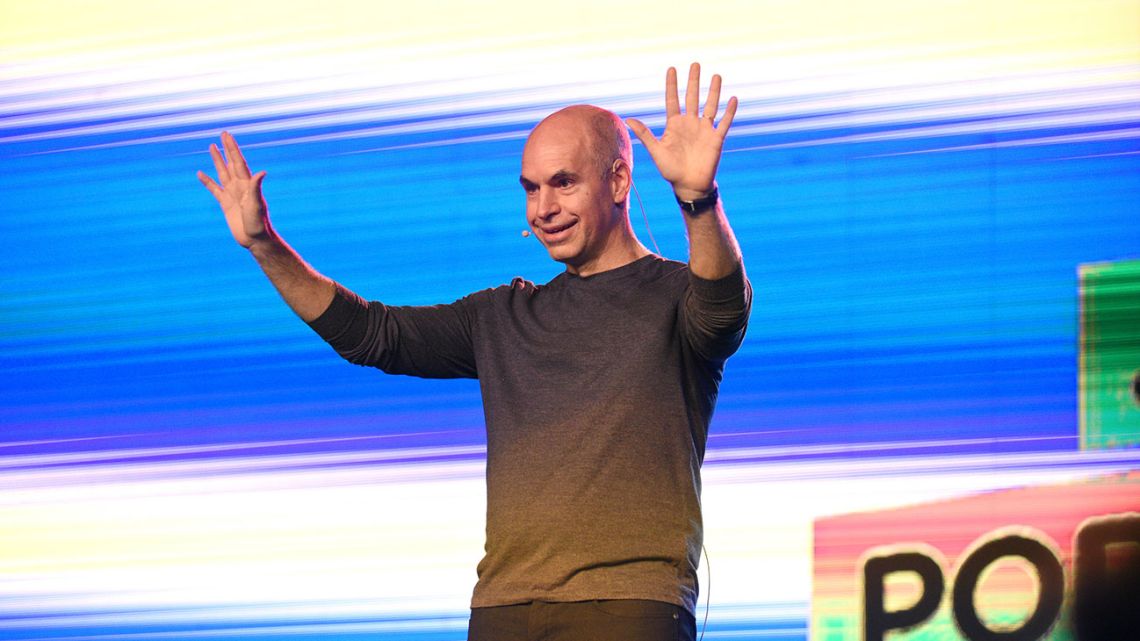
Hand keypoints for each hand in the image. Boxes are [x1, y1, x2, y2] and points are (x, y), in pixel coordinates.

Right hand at [197, 131, 270, 247]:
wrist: (255, 239)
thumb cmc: (258, 223)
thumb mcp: (257, 204)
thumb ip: (256, 187)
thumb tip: (262, 171)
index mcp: (247, 184)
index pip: (238, 161)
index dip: (232, 148)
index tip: (227, 135)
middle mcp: (240, 186)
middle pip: (230, 163)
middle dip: (227, 148)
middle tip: (223, 134)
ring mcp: (232, 194)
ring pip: (222, 172)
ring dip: (217, 160)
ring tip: (212, 147)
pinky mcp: (225, 204)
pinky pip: (214, 189)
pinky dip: (207, 181)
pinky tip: (200, 173)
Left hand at [626, 63, 737, 201]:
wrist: (688, 185)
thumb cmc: (670, 170)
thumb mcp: (656, 151)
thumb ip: (645, 134)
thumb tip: (628, 119)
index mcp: (674, 125)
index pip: (673, 100)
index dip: (672, 85)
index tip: (672, 69)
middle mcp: (690, 124)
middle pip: (692, 98)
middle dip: (693, 81)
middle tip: (695, 64)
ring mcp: (704, 130)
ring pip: (710, 106)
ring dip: (713, 91)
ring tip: (716, 76)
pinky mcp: (716, 139)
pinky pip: (724, 122)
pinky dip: (729, 112)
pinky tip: (733, 99)